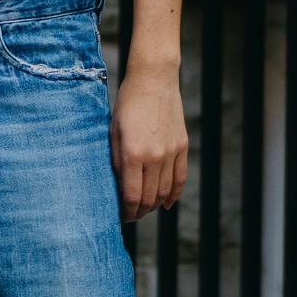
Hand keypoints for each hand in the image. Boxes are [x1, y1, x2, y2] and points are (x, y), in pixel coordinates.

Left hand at [110, 64, 188, 221]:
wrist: (153, 80)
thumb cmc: (127, 106)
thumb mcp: (113, 134)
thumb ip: (117, 163)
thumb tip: (120, 190)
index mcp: (133, 154)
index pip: (132, 196)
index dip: (127, 212)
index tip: (122, 216)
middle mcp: (154, 157)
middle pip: (149, 199)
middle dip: (139, 212)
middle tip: (131, 215)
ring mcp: (171, 153)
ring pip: (165, 192)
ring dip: (154, 205)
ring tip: (145, 208)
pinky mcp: (182, 147)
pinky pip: (180, 179)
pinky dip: (173, 195)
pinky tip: (166, 204)